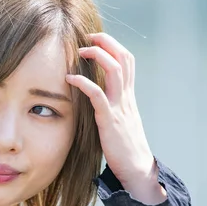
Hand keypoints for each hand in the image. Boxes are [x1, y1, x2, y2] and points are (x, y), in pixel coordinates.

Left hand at [65, 33, 166, 203]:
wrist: (137, 169)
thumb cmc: (124, 147)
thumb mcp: (121, 120)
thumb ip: (112, 105)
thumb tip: (96, 95)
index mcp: (128, 96)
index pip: (127, 61)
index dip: (113, 45)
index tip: (96, 39)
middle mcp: (126, 97)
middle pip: (123, 58)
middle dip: (106, 42)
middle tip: (88, 36)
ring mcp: (120, 107)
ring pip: (115, 69)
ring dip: (97, 55)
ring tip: (80, 51)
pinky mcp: (110, 120)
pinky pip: (98, 95)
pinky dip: (83, 83)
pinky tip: (70, 78)